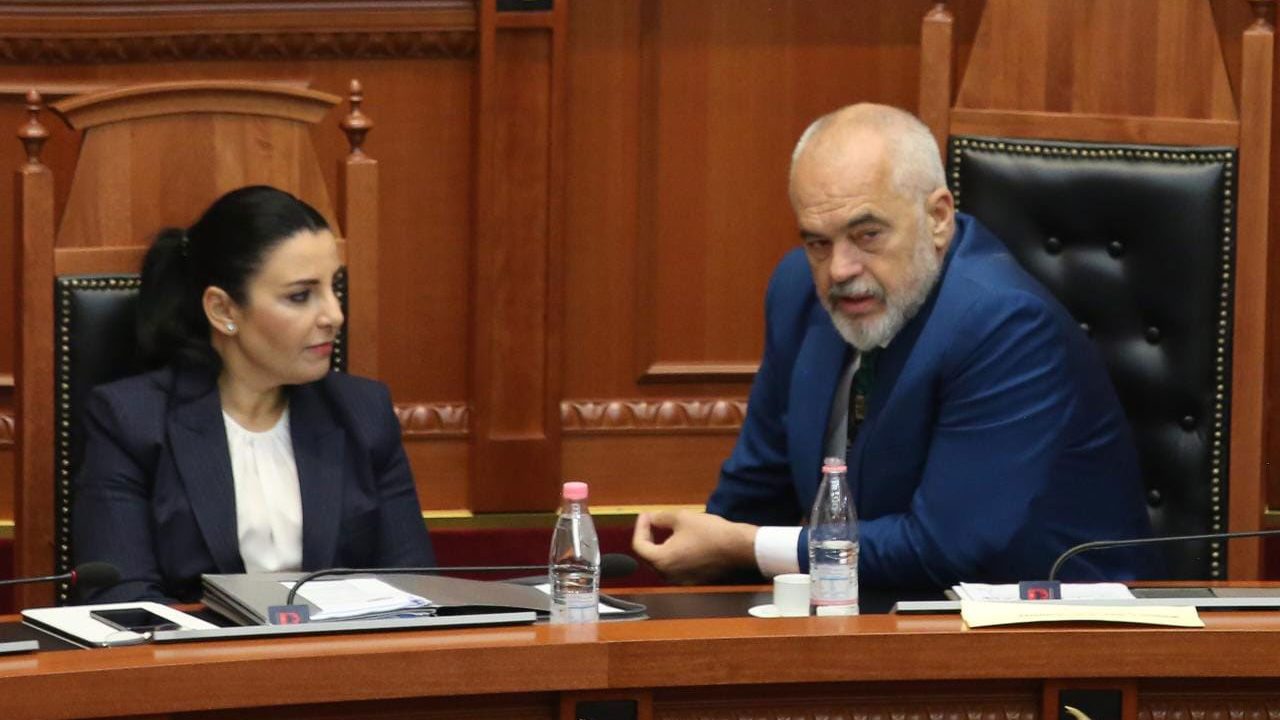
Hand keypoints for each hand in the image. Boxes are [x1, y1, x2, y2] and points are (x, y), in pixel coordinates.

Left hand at [631, 510, 757, 583]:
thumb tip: (652, 518)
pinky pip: (675, 568)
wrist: (738, 549)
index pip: (639, 545)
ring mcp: (680, 581)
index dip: (640, 527)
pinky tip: (682, 542)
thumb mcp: (682, 518)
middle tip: (654, 521)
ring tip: (667, 531)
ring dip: (660, 547)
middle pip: (648, 556)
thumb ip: (661, 518)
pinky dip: (673, 555)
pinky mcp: (692, 581)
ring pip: (662, 563)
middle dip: (648, 537)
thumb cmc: (709, 533)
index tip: (647, 515)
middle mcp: (667, 575)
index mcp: (661, 561)